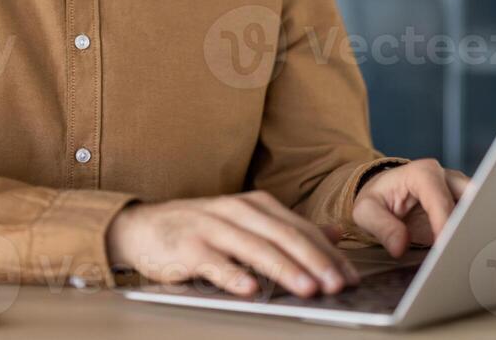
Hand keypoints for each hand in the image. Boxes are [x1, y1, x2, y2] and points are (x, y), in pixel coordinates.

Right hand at [106, 191, 360, 298]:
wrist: (144, 226)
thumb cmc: (201, 229)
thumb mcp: (247, 223)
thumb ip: (289, 229)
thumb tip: (335, 235)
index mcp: (257, 205)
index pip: (302, 229)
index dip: (329, 254)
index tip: (351, 277)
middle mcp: (238, 211)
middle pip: (284, 236)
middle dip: (315, 262)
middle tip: (338, 285)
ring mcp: (212, 227)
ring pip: (256, 248)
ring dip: (284, 270)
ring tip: (308, 289)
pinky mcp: (188, 246)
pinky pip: (214, 262)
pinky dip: (234, 275)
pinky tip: (250, 289)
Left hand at [351, 158, 470, 256]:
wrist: (385, 194)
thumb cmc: (377, 200)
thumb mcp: (366, 212)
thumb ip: (382, 227)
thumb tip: (400, 246)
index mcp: (423, 173)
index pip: (440, 199)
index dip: (444, 224)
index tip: (445, 248)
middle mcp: (446, 177)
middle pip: (470, 199)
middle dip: (472, 223)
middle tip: (468, 252)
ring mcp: (459, 191)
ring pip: (481, 208)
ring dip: (478, 230)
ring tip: (474, 256)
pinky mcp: (465, 207)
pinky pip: (478, 219)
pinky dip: (477, 235)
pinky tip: (474, 254)